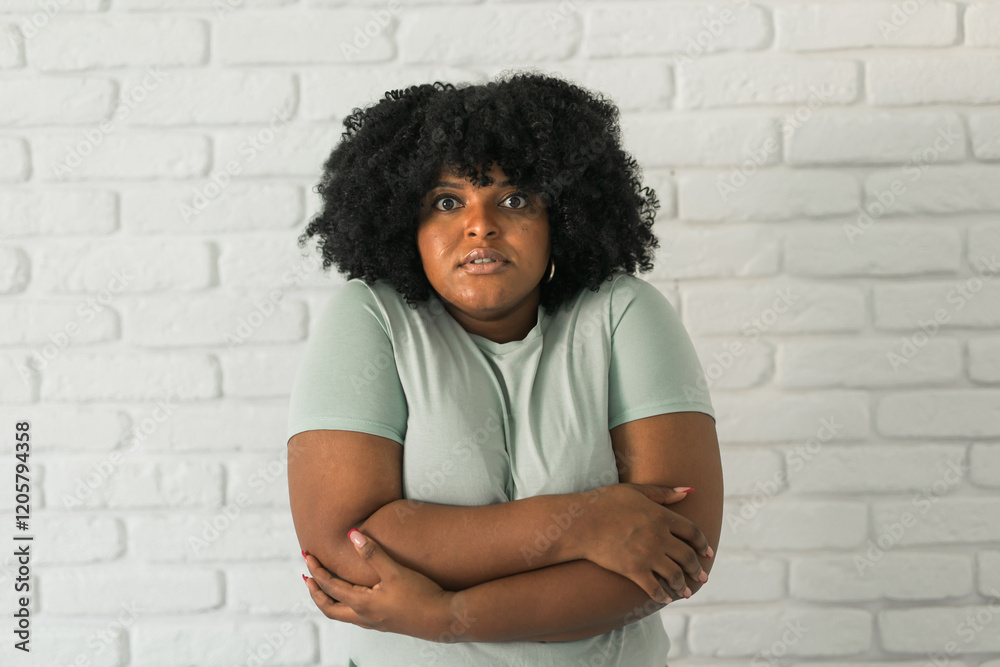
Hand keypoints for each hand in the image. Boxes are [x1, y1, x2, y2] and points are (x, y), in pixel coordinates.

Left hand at [303, 529, 455, 642]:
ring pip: (341, 614)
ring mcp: (374, 622)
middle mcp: (364, 617)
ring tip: (324, 586)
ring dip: (328, 600)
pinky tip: (354, 595)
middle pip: (328, 608)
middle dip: (315, 591)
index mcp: (362, 604)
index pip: (330, 587)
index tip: (307, 556)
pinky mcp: (384, 622)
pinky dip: (345, 605)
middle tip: (307, 576)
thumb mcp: (394, 571)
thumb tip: (351, 534)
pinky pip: (355, 616)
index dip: (316, 570)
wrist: (442, 619)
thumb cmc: (420, 596)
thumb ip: (372, 553)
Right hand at [575, 483, 711, 602]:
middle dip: (697, 569)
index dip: (703, 544)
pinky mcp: (633, 570)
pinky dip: (662, 595)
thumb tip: (689, 490)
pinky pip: (654, 588)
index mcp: (662, 516)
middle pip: (688, 556)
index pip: (693, 532)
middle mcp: (659, 537)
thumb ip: (663, 493)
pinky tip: (665, 598)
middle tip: (702, 576)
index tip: (708, 553)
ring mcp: (647, 555)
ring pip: (675, 575)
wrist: (580, 522)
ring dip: (683, 585)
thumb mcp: (635, 491)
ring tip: (686, 591)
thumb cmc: (605, 502)